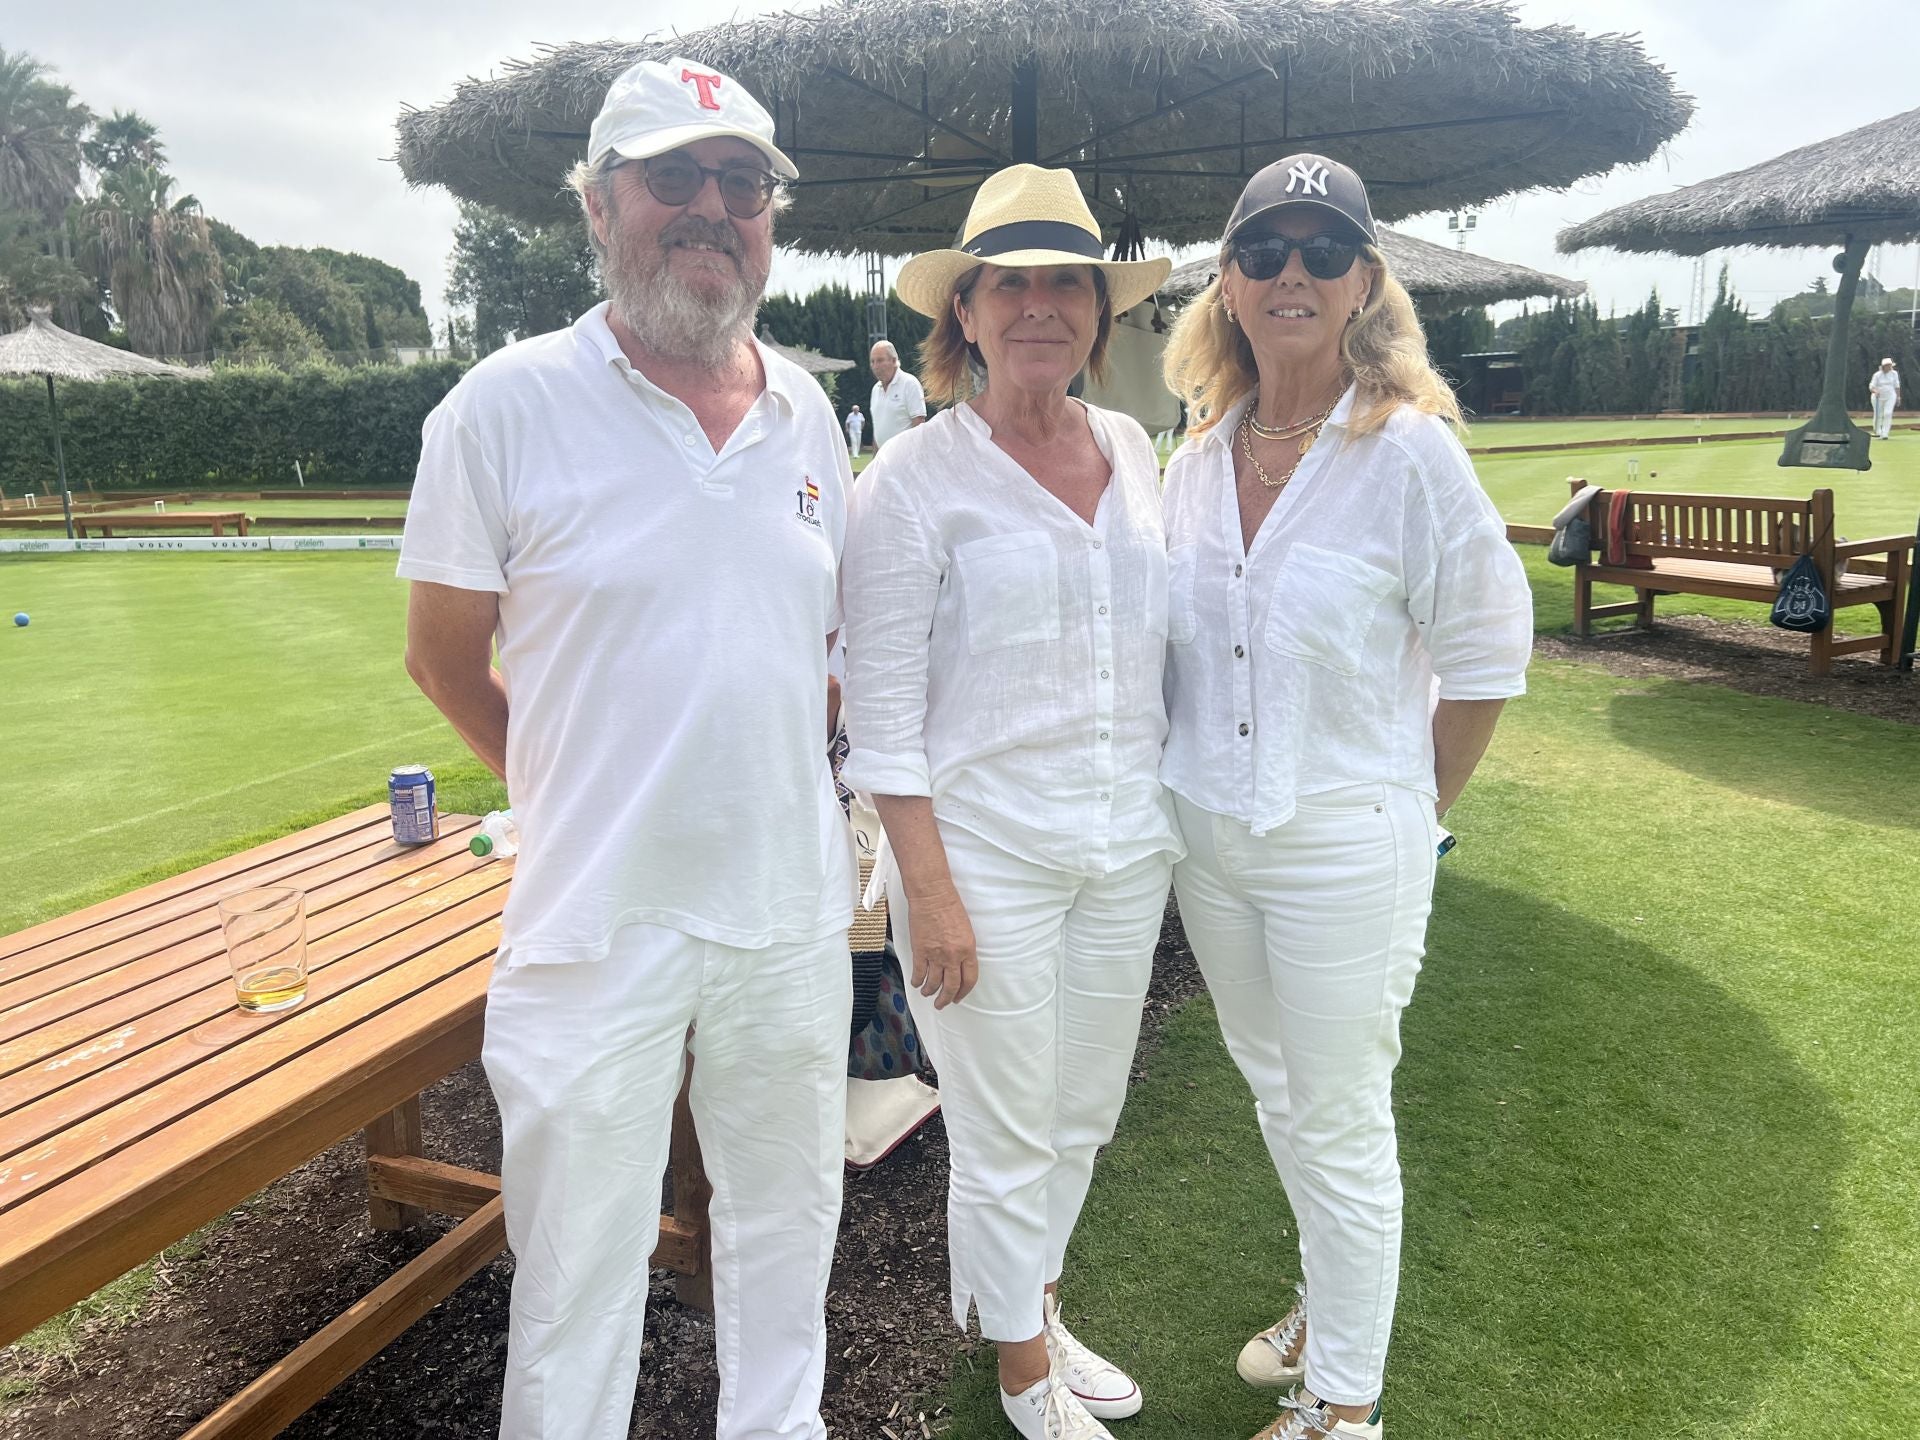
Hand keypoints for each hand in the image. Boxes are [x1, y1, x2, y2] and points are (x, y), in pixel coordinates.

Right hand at [906, 882, 977, 1008]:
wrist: (932, 895)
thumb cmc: (950, 907)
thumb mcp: (966, 930)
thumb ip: (964, 949)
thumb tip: (959, 965)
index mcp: (968, 950)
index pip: (969, 979)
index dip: (963, 992)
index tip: (958, 997)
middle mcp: (953, 956)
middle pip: (951, 986)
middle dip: (946, 999)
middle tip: (941, 1004)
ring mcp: (936, 955)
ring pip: (933, 983)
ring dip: (930, 992)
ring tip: (927, 994)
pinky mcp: (920, 951)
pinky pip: (919, 973)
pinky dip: (917, 981)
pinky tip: (916, 984)